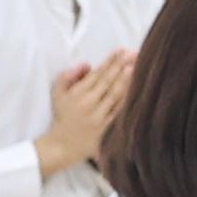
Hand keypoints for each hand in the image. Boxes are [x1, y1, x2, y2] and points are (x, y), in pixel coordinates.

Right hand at [31, 47, 134, 181]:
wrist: (62, 146)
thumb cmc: (63, 117)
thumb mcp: (58, 93)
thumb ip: (69, 76)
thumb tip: (87, 64)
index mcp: (78, 94)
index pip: (97, 73)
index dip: (110, 61)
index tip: (121, 51)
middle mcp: (89, 104)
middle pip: (109, 81)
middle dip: (122, 65)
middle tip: (134, 53)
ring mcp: (99, 117)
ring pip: (116, 95)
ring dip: (128, 80)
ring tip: (138, 66)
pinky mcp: (107, 129)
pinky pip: (120, 112)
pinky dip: (128, 100)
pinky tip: (137, 91)